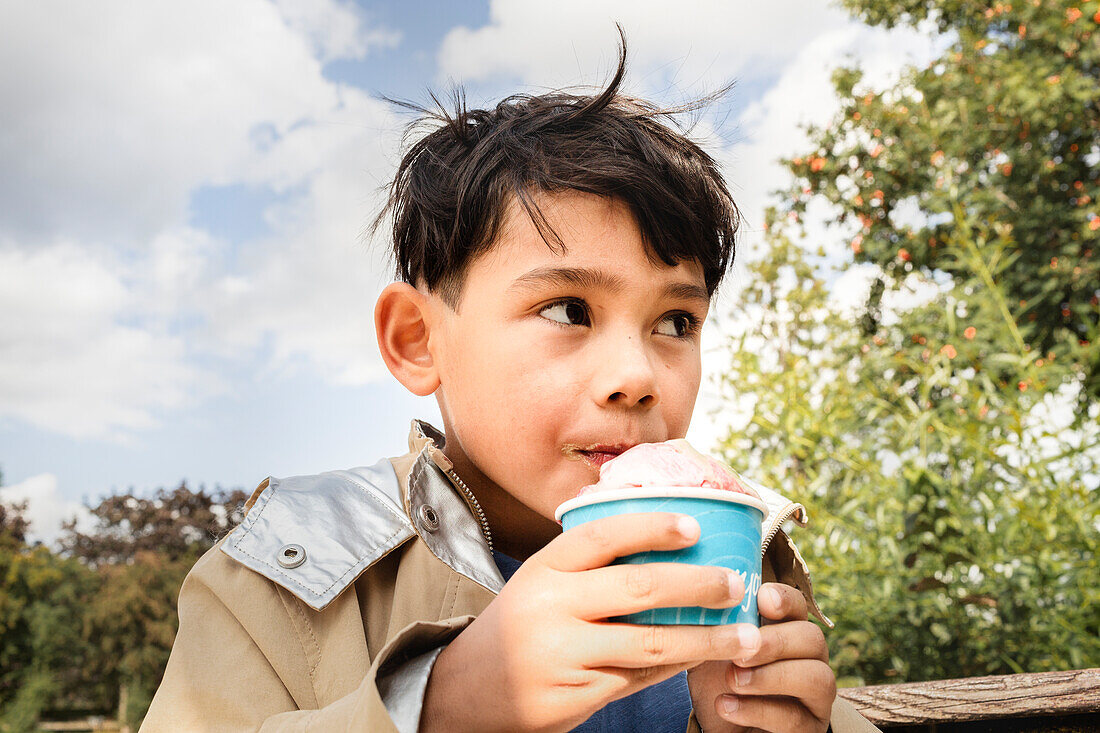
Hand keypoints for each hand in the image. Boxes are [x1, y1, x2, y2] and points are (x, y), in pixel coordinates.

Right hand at [420, 512, 756, 732]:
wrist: (468, 688)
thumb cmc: (523, 625)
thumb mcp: (542, 582)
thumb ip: (590, 568)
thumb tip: (670, 544)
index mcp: (545, 567)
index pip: (603, 536)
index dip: (651, 528)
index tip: (695, 527)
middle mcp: (551, 604)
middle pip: (639, 587)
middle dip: (698, 585)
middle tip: (738, 584)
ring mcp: (563, 652)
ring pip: (650, 641)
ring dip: (706, 638)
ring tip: (745, 635)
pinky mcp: (575, 693)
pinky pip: (639, 677)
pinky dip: (677, 666)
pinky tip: (704, 658)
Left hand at [687, 583, 835, 732]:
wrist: (719, 728)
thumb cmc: (717, 682)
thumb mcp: (710, 649)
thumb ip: (714, 624)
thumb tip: (700, 594)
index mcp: (786, 631)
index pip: (797, 606)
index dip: (784, 598)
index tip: (761, 599)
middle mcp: (809, 660)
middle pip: (813, 638)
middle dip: (776, 642)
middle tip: (739, 653)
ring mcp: (814, 697)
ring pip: (817, 678)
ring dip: (771, 677)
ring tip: (733, 680)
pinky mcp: (808, 729)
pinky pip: (795, 719)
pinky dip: (757, 711)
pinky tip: (725, 705)